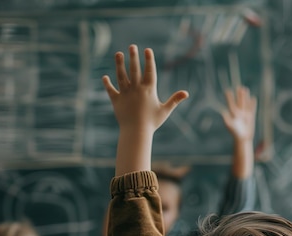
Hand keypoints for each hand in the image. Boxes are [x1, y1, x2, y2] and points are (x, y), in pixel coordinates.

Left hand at [102, 46, 188, 174]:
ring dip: (119, 64)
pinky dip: (107, 84)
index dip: (149, 60)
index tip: (147, 50)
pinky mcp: (116, 100)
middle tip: (132, 46)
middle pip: (134, 70)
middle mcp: (136, 89)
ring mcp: (125, 94)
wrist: (136, 132)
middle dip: (133, 57)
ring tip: (118, 54)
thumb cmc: (152, 122)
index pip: (149, 71)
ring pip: (121, 76)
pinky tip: (104, 77)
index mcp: (149, 90)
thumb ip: (175, 100)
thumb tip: (186, 93)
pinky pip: (111, 90)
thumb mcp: (165, 110)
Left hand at [222, 86, 256, 178]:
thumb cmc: (235, 133)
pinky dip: (252, 104)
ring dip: (245, 97)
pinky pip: (252, 109)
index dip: (229, 97)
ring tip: (245, 89)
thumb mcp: (230, 126)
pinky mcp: (251, 117)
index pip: (231, 104)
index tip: (227, 91)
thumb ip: (227, 119)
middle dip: (239, 95)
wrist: (243, 139)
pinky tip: (253, 98)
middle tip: (238, 87)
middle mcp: (239, 113)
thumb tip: (222, 113)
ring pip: (245, 104)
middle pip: (239, 102)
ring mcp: (245, 114)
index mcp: (233, 114)